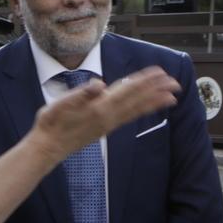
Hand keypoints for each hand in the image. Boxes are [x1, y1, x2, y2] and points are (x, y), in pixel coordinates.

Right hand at [34, 67, 179, 157]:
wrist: (47, 148)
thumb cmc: (51, 124)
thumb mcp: (60, 105)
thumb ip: (80, 94)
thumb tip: (99, 85)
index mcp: (100, 107)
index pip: (128, 90)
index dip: (145, 81)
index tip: (161, 73)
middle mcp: (108, 116)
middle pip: (137, 100)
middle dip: (157, 91)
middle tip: (175, 83)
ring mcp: (108, 123)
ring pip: (136, 110)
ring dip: (154, 102)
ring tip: (170, 97)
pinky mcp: (105, 128)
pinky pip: (129, 117)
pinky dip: (141, 110)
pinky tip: (144, 108)